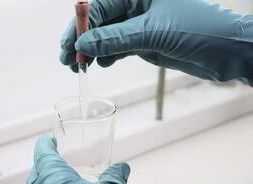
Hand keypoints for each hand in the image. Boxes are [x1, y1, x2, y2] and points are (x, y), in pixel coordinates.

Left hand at [26, 135, 135, 183]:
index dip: (45, 145)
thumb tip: (121, 169)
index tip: (47, 140)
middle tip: (53, 158)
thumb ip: (114, 177)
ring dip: (46, 183)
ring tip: (60, 180)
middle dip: (43, 164)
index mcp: (55, 180)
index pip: (43, 155)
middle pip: (36, 175)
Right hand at [60, 0, 252, 84]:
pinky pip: (119, 48)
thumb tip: (83, 44)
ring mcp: (140, 25)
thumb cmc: (200, 30)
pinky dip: (108, 56)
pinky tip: (101, 64)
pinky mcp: (145, 41)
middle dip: (82, 40)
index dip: (81, 26)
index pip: (100, 7)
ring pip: (107, 36)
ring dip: (92, 51)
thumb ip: (116, 38)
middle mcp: (137, 6)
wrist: (227, 52)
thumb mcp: (153, 33)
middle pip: (100, 22)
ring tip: (79, 66)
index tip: (70, 45)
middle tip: (67, 58)